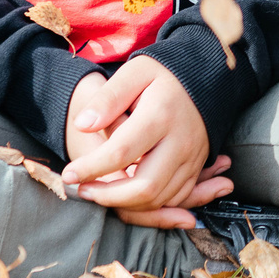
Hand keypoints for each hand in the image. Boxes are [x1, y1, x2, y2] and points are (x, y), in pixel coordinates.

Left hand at [64, 58, 231, 229]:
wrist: (210, 75)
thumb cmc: (165, 73)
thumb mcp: (135, 72)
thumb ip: (108, 98)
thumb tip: (82, 125)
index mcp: (161, 115)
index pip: (121, 153)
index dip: (90, 168)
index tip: (69, 173)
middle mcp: (180, 142)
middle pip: (145, 187)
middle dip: (109, 197)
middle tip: (83, 190)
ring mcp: (192, 157)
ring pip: (159, 199)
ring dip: (126, 204)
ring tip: (100, 193)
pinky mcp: (197, 166)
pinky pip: (174, 198)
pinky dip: (148, 205)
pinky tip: (127, 195)